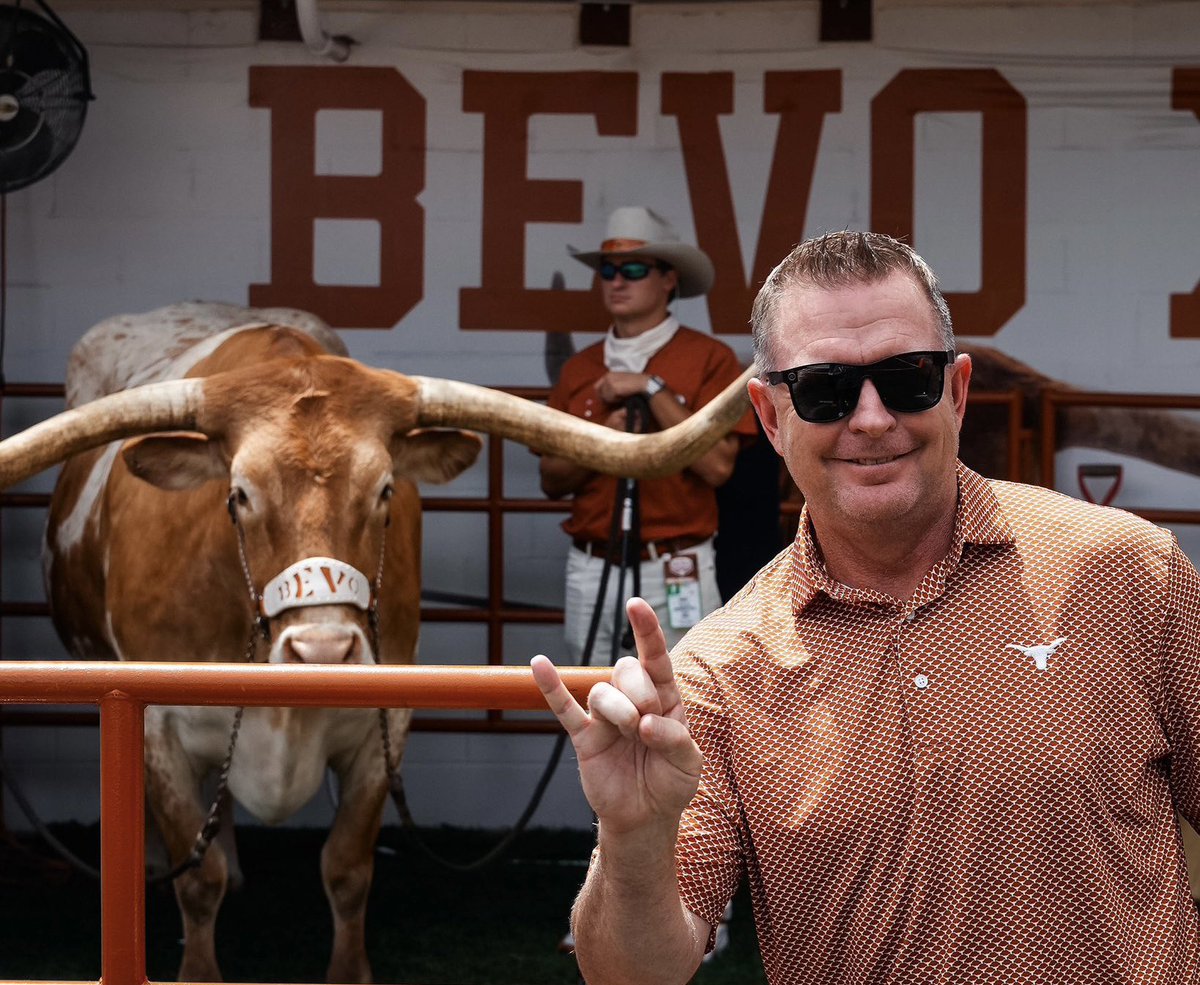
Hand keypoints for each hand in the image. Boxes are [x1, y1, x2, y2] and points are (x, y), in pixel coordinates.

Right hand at [531, 598, 701, 836]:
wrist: (646, 817)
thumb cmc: (671, 784)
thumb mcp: (688, 763)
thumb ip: (674, 738)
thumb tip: (645, 723)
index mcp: (663, 698)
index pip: (654, 657)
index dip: (646, 630)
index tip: (635, 605)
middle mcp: (633, 700)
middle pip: (625, 670)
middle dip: (638, 691)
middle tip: (646, 722)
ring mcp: (606, 718)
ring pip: (600, 691)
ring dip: (617, 708)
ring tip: (629, 732)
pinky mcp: (585, 738)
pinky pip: (563, 708)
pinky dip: (550, 687)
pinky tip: (538, 664)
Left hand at [594, 371, 651, 405]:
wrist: (645, 384)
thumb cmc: (636, 385)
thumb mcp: (623, 382)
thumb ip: (614, 385)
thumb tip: (605, 395)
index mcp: (609, 374)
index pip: (597, 386)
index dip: (602, 394)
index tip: (609, 399)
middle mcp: (608, 376)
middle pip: (598, 392)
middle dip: (605, 397)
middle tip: (615, 399)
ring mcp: (609, 381)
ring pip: (604, 396)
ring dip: (612, 399)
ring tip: (622, 396)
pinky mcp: (613, 387)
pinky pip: (609, 399)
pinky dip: (616, 400)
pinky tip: (624, 397)